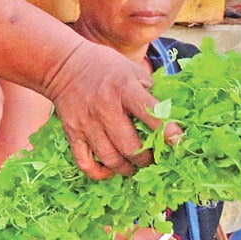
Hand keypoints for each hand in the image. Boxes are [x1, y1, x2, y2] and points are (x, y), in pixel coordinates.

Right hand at [43, 41, 180, 178]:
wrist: (63, 67)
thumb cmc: (104, 67)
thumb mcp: (131, 69)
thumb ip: (147, 92)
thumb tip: (164, 115)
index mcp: (124, 89)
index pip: (149, 112)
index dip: (166, 130)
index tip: (177, 142)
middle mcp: (105, 108)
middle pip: (129, 146)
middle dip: (146, 158)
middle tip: (152, 158)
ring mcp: (87, 124)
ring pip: (109, 158)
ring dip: (126, 168)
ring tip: (134, 166)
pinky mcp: (72, 133)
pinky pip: (84, 162)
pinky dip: (99, 172)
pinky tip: (109, 171)